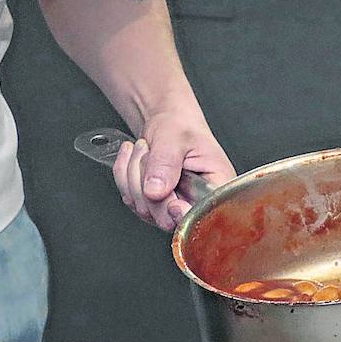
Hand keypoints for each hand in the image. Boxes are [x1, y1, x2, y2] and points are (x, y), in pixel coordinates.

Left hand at [112, 112, 235, 233]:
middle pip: (167, 219)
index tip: (172, 202)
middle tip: (149, 155)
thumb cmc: (180, 125)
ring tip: (143, 149)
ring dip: (134, 176)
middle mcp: (195, 202)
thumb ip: (166, 162)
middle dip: (149, 186)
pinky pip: (129, 199)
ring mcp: (171, 207)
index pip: (203, 215)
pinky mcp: (152, 205)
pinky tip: (134, 156)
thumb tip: (156, 191)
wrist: (166, 122)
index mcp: (216, 186)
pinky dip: (124, 175)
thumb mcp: (175, 136)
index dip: (183, 213)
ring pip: (144, 209)